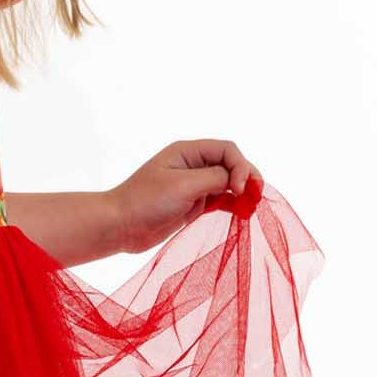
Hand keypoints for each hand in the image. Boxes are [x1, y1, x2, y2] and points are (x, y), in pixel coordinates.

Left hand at [107, 139, 263, 253]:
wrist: (120, 227)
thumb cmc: (145, 202)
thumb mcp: (184, 185)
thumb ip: (215, 179)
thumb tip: (238, 181)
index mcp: (187, 151)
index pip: (227, 150)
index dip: (240, 167)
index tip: (238, 189)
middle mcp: (192, 165)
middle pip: (231, 165)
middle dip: (247, 178)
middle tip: (255, 197)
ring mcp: (193, 185)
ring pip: (228, 183)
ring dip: (242, 193)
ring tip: (252, 207)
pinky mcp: (192, 204)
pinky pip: (220, 201)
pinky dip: (233, 205)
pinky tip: (242, 213)